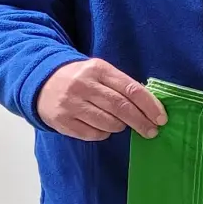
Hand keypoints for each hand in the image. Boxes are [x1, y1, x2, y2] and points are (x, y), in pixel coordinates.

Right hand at [35, 59, 166, 140]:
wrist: (41, 81)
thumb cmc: (81, 78)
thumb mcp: (100, 72)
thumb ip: (122, 85)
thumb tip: (150, 106)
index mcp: (98, 69)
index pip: (132, 89)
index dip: (150, 106)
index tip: (161, 118)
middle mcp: (83, 85)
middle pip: (121, 107)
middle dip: (141, 121)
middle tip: (152, 131)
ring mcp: (71, 104)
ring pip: (108, 122)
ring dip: (121, 127)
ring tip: (122, 124)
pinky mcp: (61, 120)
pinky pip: (92, 134)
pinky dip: (104, 133)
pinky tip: (103, 128)